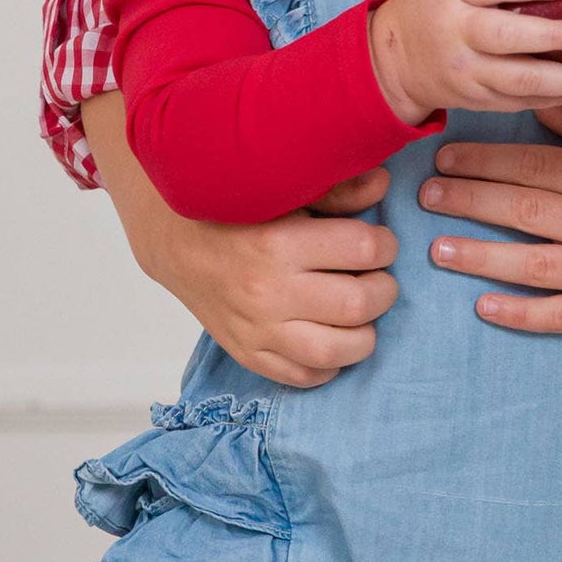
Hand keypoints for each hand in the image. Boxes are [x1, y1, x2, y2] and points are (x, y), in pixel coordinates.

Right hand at [83, 92, 398, 386]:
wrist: (176, 243)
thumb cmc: (236, 211)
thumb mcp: (283, 190)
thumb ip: (336, 189)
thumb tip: (383, 185)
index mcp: (278, 242)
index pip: (364, 249)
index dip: (384, 244)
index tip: (379, 243)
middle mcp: (268, 291)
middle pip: (358, 303)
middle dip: (382, 289)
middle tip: (376, 277)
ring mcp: (257, 330)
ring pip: (336, 351)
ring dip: (364, 334)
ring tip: (361, 313)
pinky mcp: (248, 354)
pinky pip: (304, 376)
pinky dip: (330, 364)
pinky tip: (332, 337)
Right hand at [368, 0, 561, 123]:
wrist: (391, 60)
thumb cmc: (430, 3)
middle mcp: (454, 32)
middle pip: (504, 36)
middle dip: (549, 37)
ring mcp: (464, 71)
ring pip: (515, 80)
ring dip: (561, 82)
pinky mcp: (474, 99)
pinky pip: (516, 102)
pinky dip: (550, 101)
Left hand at [421, 100, 561, 334]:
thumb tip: (533, 97)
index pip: (533, 166)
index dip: (484, 160)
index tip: (444, 156)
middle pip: (523, 212)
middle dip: (468, 201)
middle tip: (425, 196)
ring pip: (533, 266)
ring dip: (479, 257)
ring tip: (437, 249)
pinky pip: (561, 316)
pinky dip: (521, 314)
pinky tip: (482, 305)